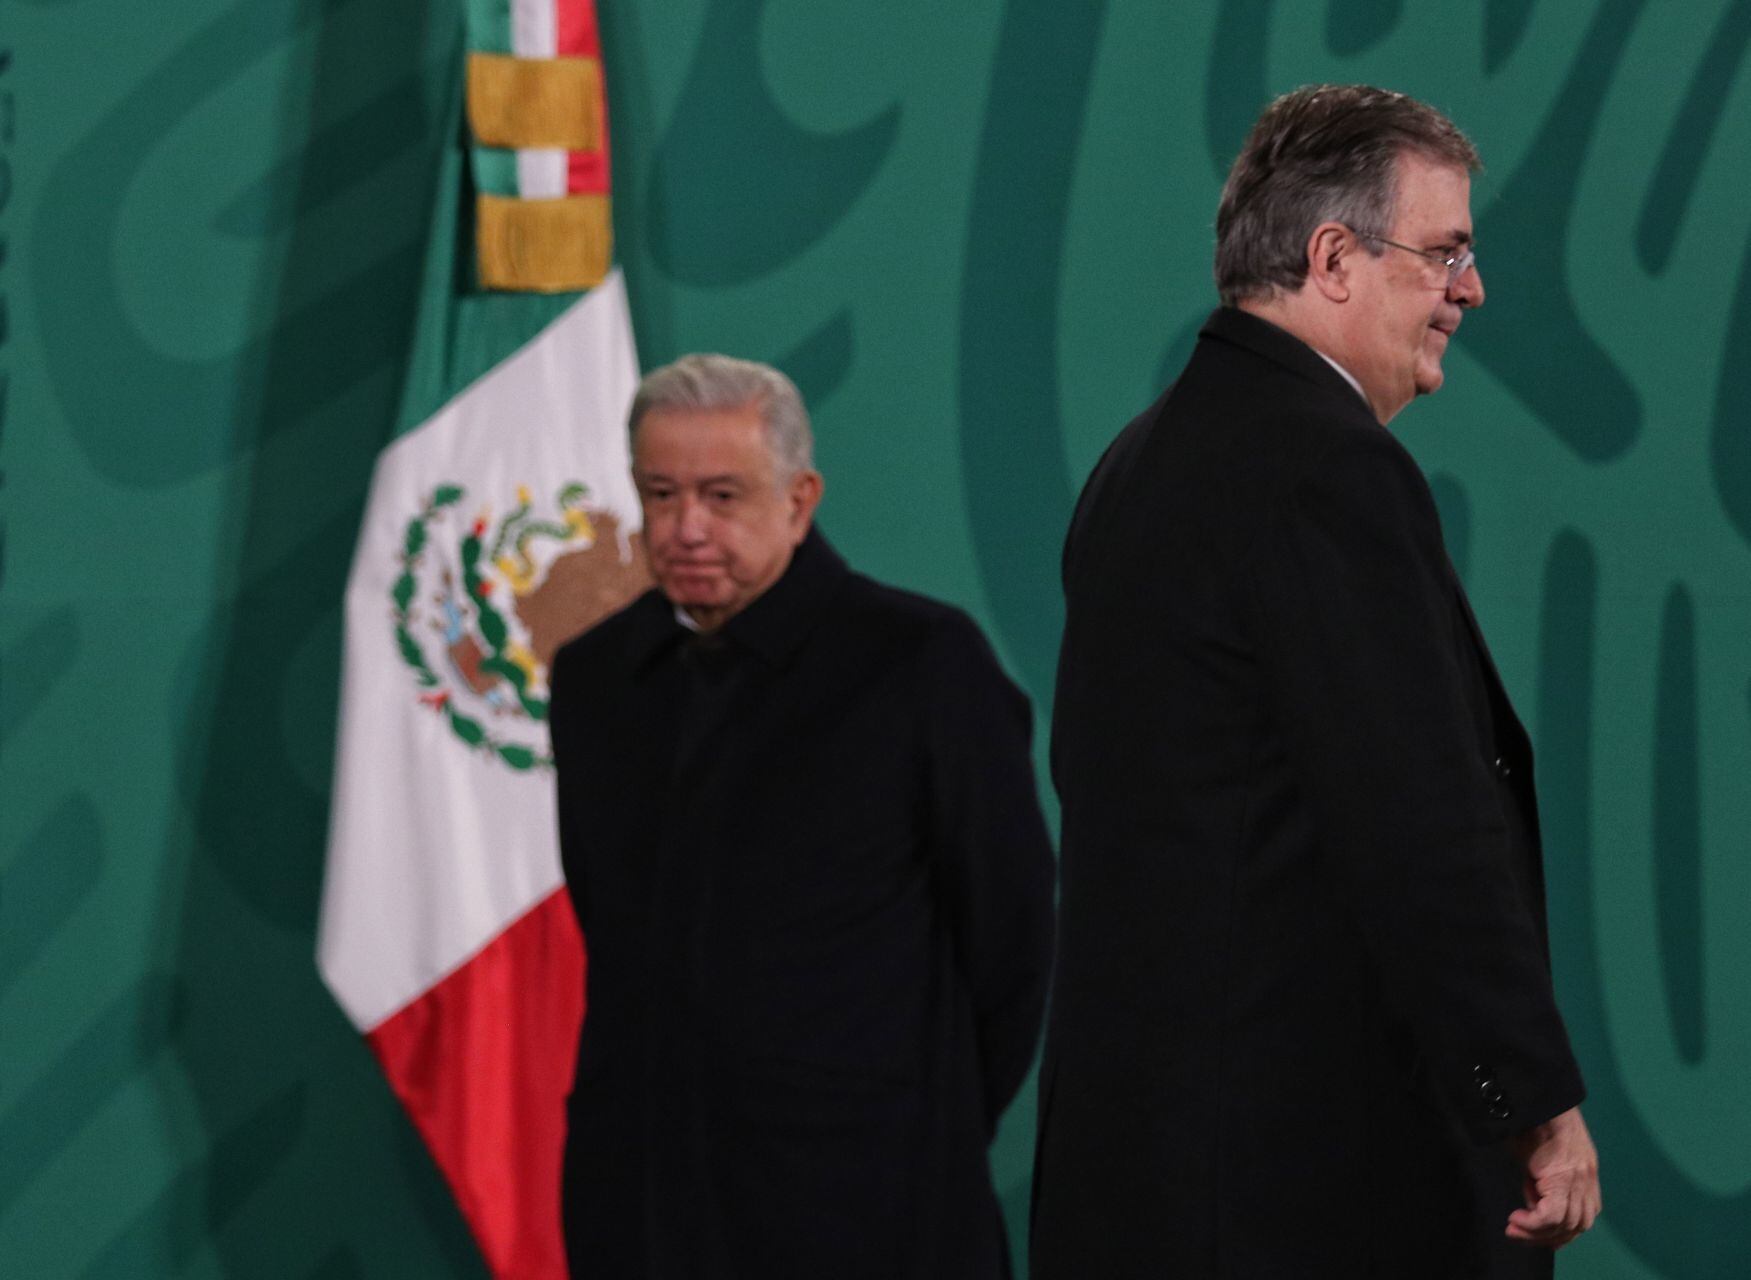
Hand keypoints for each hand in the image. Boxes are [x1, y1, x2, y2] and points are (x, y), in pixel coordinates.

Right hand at [1506, 1106, 1600, 1247]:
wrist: (1537, 1100)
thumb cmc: (1532, 1118)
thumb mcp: (1539, 1153)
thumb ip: (1541, 1179)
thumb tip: (1534, 1202)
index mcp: (1586, 1171)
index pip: (1585, 1214)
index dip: (1566, 1230)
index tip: (1542, 1234)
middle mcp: (1587, 1180)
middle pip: (1578, 1225)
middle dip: (1550, 1237)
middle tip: (1522, 1235)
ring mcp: (1578, 1180)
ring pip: (1566, 1224)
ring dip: (1539, 1233)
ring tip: (1515, 1229)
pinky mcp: (1562, 1180)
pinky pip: (1551, 1216)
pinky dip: (1533, 1224)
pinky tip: (1515, 1220)